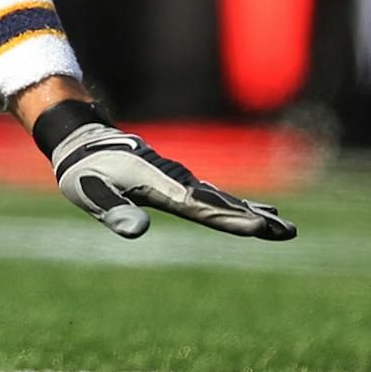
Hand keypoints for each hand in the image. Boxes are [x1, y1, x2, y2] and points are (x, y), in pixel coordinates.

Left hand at [32, 99, 296, 240]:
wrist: (83, 139)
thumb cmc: (84, 170)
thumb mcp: (89, 192)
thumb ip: (113, 210)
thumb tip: (138, 231)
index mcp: (157, 183)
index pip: (197, 205)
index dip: (227, 218)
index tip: (257, 226)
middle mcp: (175, 179)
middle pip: (219, 203)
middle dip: (253, 218)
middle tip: (287, 232)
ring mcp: (180, 179)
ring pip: (222, 199)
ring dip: (253, 213)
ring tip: (284, 228)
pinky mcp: (179, 182)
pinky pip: (214, 196)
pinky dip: (238, 205)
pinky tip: (258, 212)